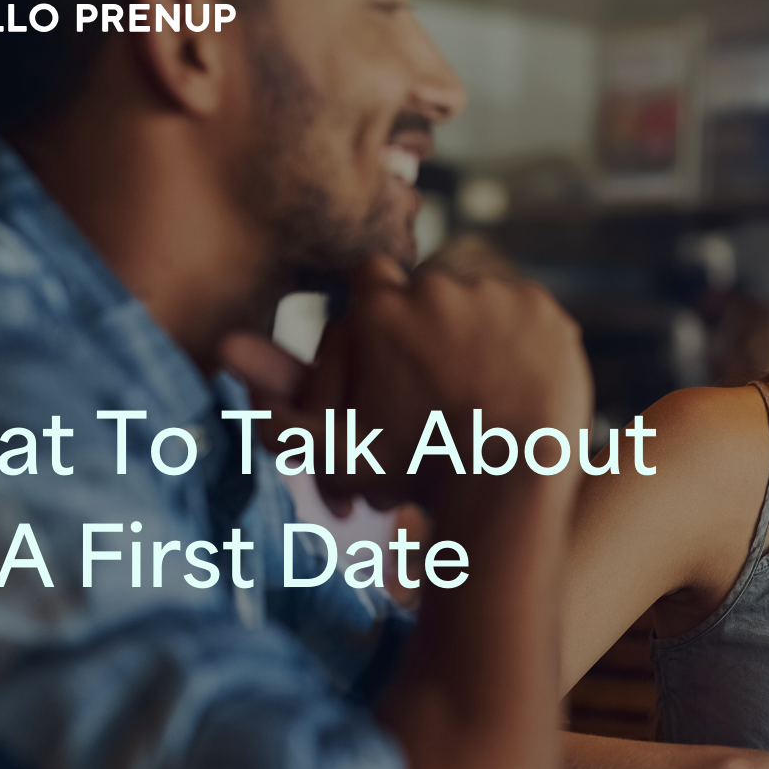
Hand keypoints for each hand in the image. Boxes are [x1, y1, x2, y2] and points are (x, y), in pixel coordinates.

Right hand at [223, 256, 591, 512]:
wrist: (506, 486)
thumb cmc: (414, 473)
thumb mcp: (332, 452)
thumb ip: (275, 408)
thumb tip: (222, 351)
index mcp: (381, 306)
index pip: (369, 281)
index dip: (379, 316)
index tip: (393, 351)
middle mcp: (437, 285)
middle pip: (428, 291)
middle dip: (431, 326)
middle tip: (441, 379)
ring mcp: (498, 295)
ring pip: (479, 300)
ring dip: (478, 330)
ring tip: (480, 384)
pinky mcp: (546, 312)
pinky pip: (529, 315)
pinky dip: (524, 342)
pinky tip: (516, 382)